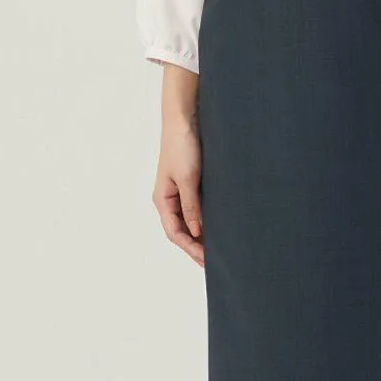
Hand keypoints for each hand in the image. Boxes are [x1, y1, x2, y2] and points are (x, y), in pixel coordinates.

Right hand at [152, 116, 205, 266]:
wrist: (185, 117)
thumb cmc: (182, 145)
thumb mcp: (188, 178)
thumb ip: (191, 206)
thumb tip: (197, 232)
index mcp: (162, 199)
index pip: (175, 233)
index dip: (190, 249)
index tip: (206, 262)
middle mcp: (169, 198)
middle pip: (181, 231)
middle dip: (196, 248)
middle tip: (214, 263)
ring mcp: (179, 191)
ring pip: (189, 221)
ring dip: (201, 236)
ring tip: (217, 251)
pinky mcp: (190, 183)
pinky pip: (196, 209)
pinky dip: (205, 221)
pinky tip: (218, 227)